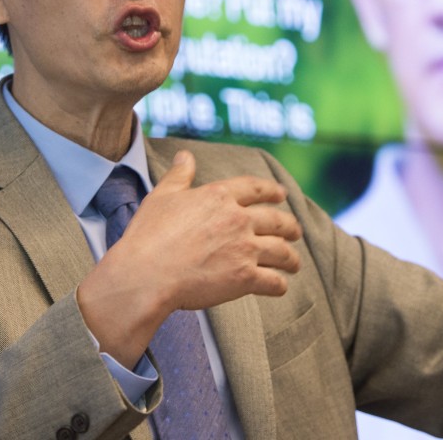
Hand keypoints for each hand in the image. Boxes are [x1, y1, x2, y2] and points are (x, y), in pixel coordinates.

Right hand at [77, 149, 301, 366]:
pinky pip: (273, 281)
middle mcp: (238, 219)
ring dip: (291, 258)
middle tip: (296, 231)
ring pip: (281, 251)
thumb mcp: (162, 197)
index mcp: (219, 196)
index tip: (282, 194)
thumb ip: (179, 175)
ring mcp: (245, 249)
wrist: (146, 275)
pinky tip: (280, 286)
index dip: (271, 191)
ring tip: (294, 263)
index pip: (255, 188)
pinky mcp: (245, 278)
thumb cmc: (148, 236)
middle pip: (276, 220)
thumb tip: (186, 156)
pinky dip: (280, 284)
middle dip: (290, 226)